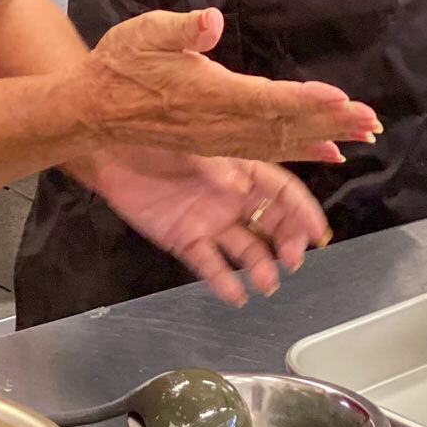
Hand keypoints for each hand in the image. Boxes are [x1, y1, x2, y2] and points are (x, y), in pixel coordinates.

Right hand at [77, 7, 379, 160]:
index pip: (267, 99)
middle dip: (329, 122)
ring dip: (321, 138)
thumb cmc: (120, 66)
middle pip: (284, 125)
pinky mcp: (216, 146)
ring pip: (279, 142)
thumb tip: (212, 21)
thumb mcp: (144, 33)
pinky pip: (265, 152)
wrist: (93, 109)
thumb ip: (181, 29)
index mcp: (207, 94)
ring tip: (358, 135)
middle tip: (369, 120)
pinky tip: (323, 153)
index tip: (341, 99)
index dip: (306, 101)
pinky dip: (297, 151)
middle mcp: (219, 123)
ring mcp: (218, 139)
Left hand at [89, 150, 328, 306]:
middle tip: (295, 259)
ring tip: (266, 281)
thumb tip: (242, 187)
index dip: (301, 210)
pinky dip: (223, 280)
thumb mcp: (194, 146)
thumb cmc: (153, 134)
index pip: (281, 190)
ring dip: (260, 266)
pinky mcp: (184, 237)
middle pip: (271, 222)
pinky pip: (209, 263)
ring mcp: (208, 218)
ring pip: (245, 248)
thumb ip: (221, 169)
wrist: (109, 148)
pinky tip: (234, 293)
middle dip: (288, 241)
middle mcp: (229, 195)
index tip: (316, 231)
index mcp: (239, 166)